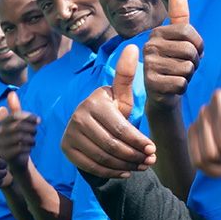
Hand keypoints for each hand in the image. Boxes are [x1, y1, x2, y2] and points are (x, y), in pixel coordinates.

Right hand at [0, 92, 38, 166]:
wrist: (17, 159)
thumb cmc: (19, 138)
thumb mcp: (18, 122)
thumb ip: (15, 109)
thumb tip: (11, 93)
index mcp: (1, 123)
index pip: (15, 116)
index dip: (29, 117)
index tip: (38, 120)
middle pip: (19, 126)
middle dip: (32, 128)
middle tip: (36, 132)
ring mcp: (1, 144)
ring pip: (21, 137)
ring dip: (31, 138)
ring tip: (33, 140)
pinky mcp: (6, 155)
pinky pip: (21, 147)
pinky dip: (29, 147)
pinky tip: (30, 147)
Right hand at [61, 45, 155, 177]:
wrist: (90, 125)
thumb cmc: (112, 110)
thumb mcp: (122, 95)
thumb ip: (127, 75)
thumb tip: (133, 46)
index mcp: (94, 102)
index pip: (120, 129)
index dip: (139, 141)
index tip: (153, 149)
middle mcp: (78, 116)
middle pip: (112, 146)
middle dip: (135, 156)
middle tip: (150, 161)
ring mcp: (70, 134)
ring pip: (103, 158)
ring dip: (126, 166)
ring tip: (141, 166)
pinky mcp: (67, 149)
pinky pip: (92, 167)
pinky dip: (112, 173)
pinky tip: (125, 172)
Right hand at [143, 0, 203, 109]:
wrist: (162, 93)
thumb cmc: (175, 62)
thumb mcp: (179, 38)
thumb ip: (179, 16)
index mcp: (157, 33)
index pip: (189, 32)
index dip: (199, 45)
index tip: (193, 52)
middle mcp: (149, 46)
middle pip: (190, 50)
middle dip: (194, 62)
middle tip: (185, 67)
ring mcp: (148, 65)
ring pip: (188, 68)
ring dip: (189, 76)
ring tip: (178, 76)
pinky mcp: (151, 84)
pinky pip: (182, 83)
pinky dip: (183, 87)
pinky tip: (173, 87)